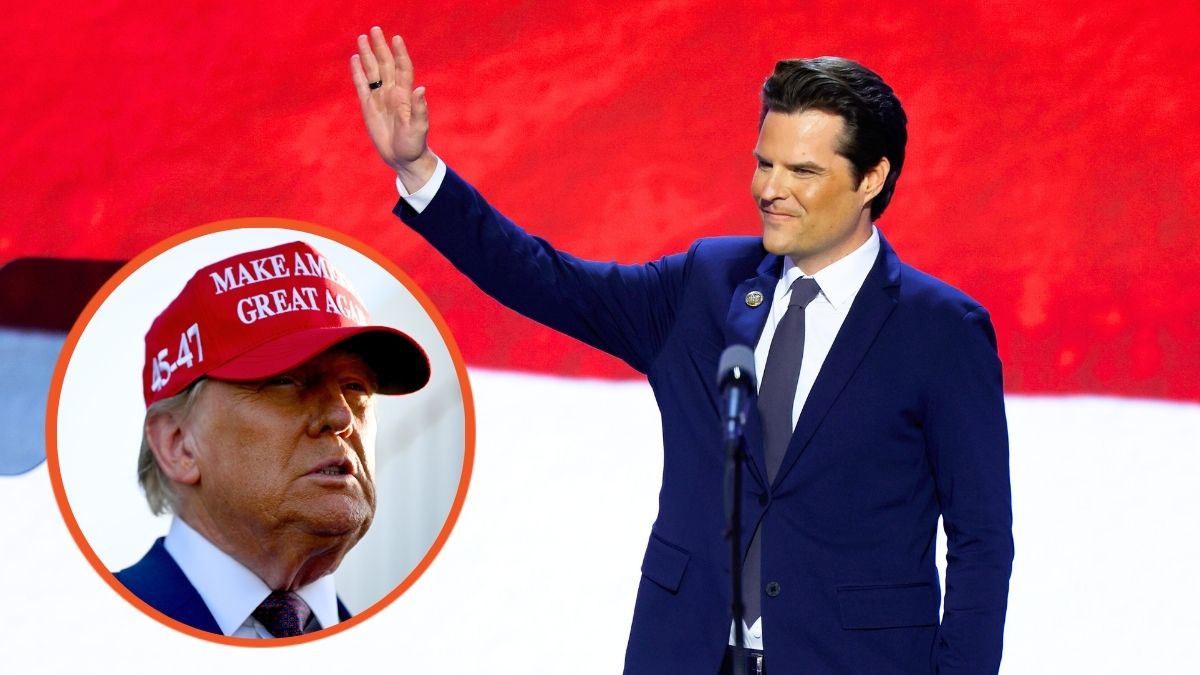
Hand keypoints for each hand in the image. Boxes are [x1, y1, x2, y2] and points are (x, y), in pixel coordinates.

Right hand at [350, 27, 435, 188]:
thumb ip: (419, 108)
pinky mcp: (369, 107)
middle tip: (374, 30)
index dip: (400, 54)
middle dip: (380, 47)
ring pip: (372, 72)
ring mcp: (380, 98)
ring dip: (368, 55)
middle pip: (385, 65)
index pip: (403, 69)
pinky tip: (355, 59)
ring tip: (362, 38)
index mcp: (406, 95)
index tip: (396, 38)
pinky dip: (358, 73)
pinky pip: (362, 86)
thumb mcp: (418, 127)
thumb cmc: (414, 143)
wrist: (403, 158)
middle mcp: (393, 93)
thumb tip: (421, 89)